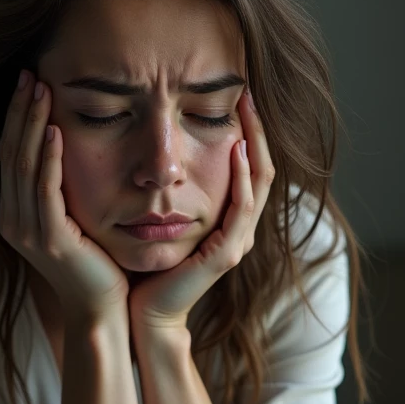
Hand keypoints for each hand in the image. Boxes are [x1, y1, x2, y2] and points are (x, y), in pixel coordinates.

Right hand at [0, 71, 129, 325]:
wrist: (101, 310)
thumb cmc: (95, 264)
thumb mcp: (73, 218)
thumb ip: (61, 187)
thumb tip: (65, 143)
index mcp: (13, 213)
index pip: (9, 153)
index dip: (16, 116)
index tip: (29, 80)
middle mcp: (12, 220)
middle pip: (10, 152)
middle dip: (20, 110)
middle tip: (31, 73)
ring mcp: (26, 231)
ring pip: (23, 165)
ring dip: (32, 124)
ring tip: (42, 90)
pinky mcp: (48, 240)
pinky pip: (44, 191)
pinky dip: (48, 159)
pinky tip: (56, 131)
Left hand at [128, 86, 274, 332]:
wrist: (141, 310)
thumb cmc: (147, 265)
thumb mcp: (163, 217)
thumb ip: (172, 189)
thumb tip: (160, 148)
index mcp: (229, 220)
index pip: (250, 166)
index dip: (248, 131)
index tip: (238, 95)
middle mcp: (240, 229)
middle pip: (262, 168)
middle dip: (257, 129)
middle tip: (249, 92)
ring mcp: (237, 242)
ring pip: (259, 183)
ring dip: (254, 144)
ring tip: (246, 110)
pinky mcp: (225, 255)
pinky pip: (242, 209)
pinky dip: (241, 178)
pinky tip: (234, 150)